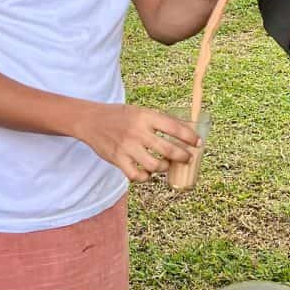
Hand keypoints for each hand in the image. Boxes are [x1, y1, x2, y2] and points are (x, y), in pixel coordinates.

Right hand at [75, 104, 199, 181]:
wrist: (91, 120)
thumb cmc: (121, 116)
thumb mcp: (141, 112)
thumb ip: (159, 121)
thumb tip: (186, 131)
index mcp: (146, 116)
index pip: (174, 127)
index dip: (190, 137)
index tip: (198, 143)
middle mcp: (138, 132)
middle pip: (168, 150)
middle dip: (183, 157)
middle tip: (187, 158)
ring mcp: (127, 147)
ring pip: (155, 166)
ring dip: (164, 167)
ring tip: (165, 165)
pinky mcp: (117, 159)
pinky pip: (137, 175)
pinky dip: (145, 177)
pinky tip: (148, 172)